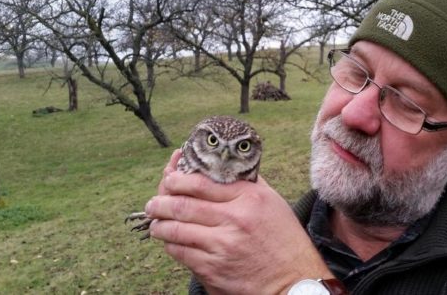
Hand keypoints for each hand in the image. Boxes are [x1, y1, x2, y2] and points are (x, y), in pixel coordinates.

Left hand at [146, 151, 332, 294]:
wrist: (293, 282)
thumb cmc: (284, 241)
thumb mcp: (272, 203)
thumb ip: (247, 183)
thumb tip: (221, 164)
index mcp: (249, 198)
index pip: (200, 182)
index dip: (176, 178)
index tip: (168, 179)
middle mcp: (234, 219)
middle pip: (182, 205)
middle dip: (159, 202)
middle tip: (153, 203)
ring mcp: (221, 246)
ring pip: (175, 229)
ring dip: (159, 224)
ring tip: (156, 222)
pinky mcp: (212, 269)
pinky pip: (180, 252)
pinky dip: (171, 244)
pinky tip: (170, 241)